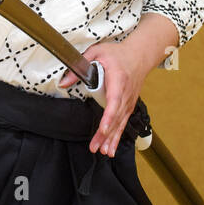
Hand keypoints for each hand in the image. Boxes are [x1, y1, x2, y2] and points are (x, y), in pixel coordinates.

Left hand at [58, 39, 151, 156]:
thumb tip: (63, 82)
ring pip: (120, 123)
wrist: (140, 55)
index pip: (115, 101)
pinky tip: (111, 147)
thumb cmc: (118, 54)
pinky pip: (123, 123)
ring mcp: (129, 101)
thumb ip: (80, 66)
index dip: (109, 117)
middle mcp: (126, 93)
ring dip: (112, 139)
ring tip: (104, 152)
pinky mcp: (129, 105)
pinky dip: (117, 136)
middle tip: (96, 148)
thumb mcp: (96, 52)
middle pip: (116, 117)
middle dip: (106, 134)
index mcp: (119, 79)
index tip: (104, 129)